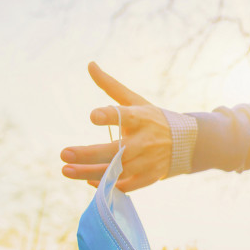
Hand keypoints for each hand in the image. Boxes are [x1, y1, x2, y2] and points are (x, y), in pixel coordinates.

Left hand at [61, 62, 171, 192]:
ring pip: (117, 171)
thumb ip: (111, 85)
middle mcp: (144, 141)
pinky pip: (126, 186)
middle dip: (88, 154)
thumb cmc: (153, 119)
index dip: (109, 116)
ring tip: (66, 170)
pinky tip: (88, 182)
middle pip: (115, 151)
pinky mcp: (149, 177)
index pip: (124, 116)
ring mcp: (147, 162)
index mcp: (140, 118)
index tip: (92, 116)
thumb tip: (90, 64)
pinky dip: (107, 185)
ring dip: (90, 172)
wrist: (186, 144)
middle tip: (64, 153)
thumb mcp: (135, 100)